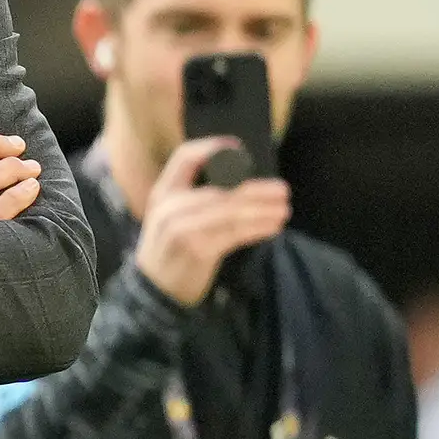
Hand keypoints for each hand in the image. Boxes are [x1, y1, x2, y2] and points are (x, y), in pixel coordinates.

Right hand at [131, 146, 290, 310]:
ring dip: (263, 209)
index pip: (184, 157)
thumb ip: (193, 200)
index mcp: (163, 192)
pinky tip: (272, 227)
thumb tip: (240, 185)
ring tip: (284, 210)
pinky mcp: (197, 249)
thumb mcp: (169, 218)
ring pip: (230, 210)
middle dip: (255, 188)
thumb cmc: (170, 252)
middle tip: (282, 190)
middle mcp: (170, 206)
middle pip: (220, 188)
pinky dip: (257, 228)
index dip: (212, 148)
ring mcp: (182, 228)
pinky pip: (234, 233)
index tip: (240, 149)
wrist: (154, 291)